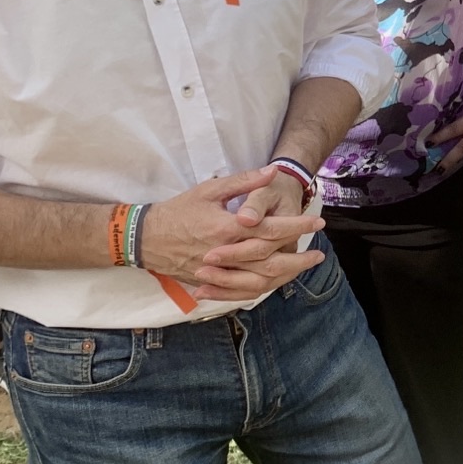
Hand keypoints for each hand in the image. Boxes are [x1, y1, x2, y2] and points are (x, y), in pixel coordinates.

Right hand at [138, 167, 322, 300]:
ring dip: (285, 276)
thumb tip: (272, 172)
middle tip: (319, 253)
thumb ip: (244, 182)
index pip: (271, 229)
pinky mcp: (209, 282)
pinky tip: (275, 283)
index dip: (297, 226)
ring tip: (302, 269)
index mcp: (226, 228)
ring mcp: (216, 272)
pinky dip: (261, 289)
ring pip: (258, 281)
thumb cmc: (177, 210)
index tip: (317, 223)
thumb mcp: (209, 190)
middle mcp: (224, 254)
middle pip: (270, 261)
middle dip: (298, 258)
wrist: (143, 237)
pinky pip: (240, 291)